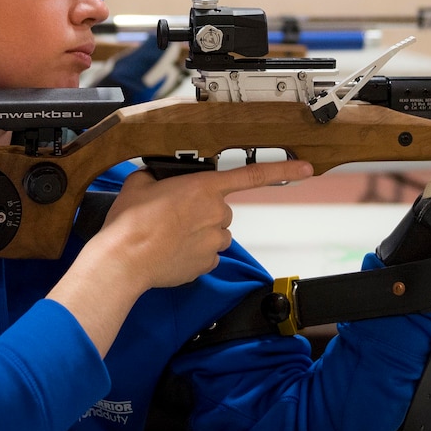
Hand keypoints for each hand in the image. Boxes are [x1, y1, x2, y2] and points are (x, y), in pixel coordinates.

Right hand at [101, 160, 312, 288]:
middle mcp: (216, 212)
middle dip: (203, 212)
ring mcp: (214, 240)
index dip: (283, 170)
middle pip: (221, 209)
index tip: (305, 168)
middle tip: (173, 217)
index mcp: (204, 187)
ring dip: (200, 233)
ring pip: (216, 233)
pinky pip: (208, 255)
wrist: (124, 259)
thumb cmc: (130, 223)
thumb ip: (156, 177)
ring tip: (169, 236)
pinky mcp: (207, 262)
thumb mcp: (139, 184)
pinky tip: (173, 252)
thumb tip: (154, 179)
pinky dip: (194, 253)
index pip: (252, 174)